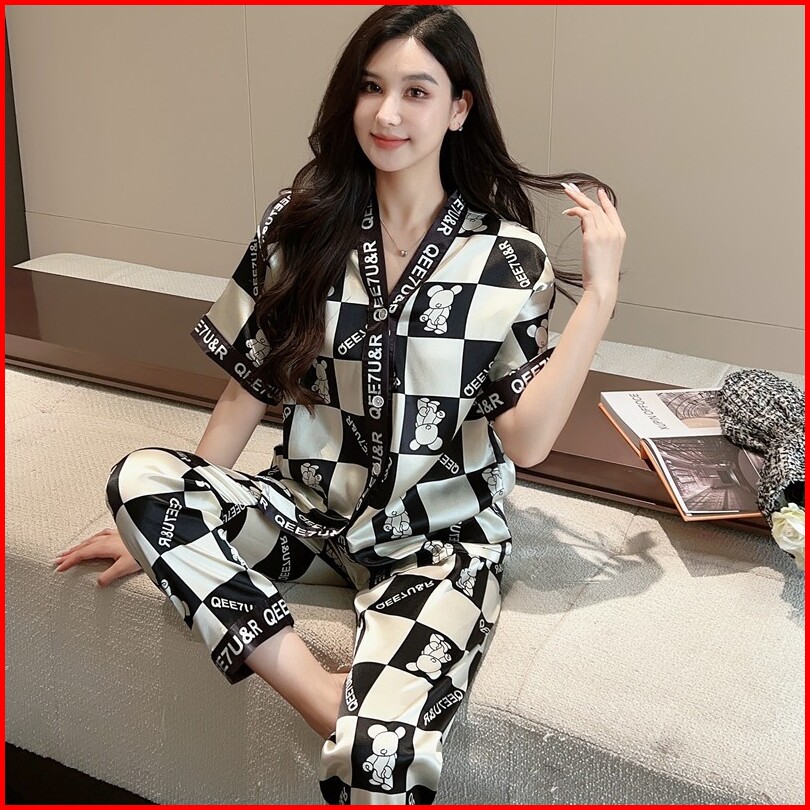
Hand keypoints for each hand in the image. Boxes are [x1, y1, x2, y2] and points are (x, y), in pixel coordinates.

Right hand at [53, 528, 141, 586]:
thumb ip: (110, 575)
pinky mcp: (122, 532)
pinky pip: (102, 534)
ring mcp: (115, 534)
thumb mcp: (125, 567)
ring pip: (92, 539)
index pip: (82, 554)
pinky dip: (93, 538)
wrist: (157, 539)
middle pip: (84, 546)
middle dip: (70, 553)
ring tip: (72, 550)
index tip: (59, 567)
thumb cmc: (144, 551)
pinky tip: (95, 538)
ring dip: (80, 545)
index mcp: (105, 546)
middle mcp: (108, 538)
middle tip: (58, 559)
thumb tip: (98, 583)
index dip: (69, 561)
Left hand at [561, 183, 625, 302]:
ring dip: (577, 199)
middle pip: (599, 207)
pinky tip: (567, 212)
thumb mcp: (603, 253)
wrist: (603, 285)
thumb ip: (596, 238)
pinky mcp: (593, 236)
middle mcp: (613, 231)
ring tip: (567, 192)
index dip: (605, 200)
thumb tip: (585, 226)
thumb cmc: (601, 275)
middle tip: (573, 188)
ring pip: (590, 208)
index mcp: (620, 235)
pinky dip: (574, 211)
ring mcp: (604, 232)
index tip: (599, 192)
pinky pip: (583, 216)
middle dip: (584, 196)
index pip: (612, 212)